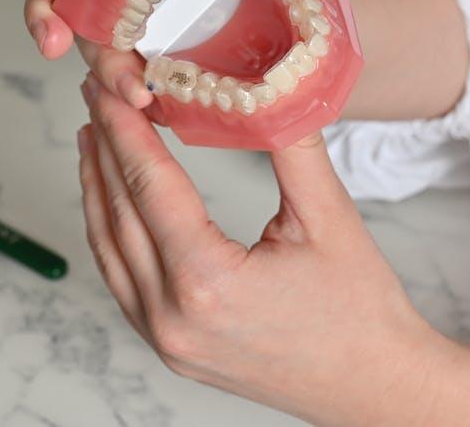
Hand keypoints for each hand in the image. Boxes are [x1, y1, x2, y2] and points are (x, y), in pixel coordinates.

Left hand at [76, 74, 447, 426]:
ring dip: (97, 186)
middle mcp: (172, 315)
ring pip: (108, 247)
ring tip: (94, 134)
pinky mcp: (169, 347)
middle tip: (96, 92)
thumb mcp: (328, 215)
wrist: (375, 386)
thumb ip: (290, 142)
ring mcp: (164, 338)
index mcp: (207, 282)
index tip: (107, 85)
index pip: (148, 184)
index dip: (123, 126)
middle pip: (118, 210)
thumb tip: (264, 83)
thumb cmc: (359, 312)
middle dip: (104, 144)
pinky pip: (120, 280)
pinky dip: (109, 231)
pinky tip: (111, 200)